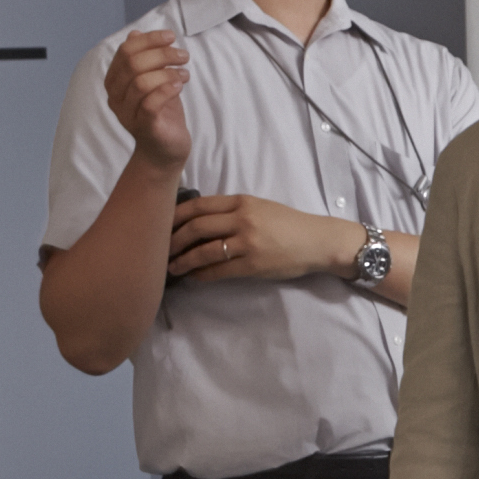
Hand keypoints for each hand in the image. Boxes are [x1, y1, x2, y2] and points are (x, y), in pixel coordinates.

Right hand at [104, 28, 193, 170]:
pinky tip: (180, 85)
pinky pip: (150, 103)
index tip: (171, 36)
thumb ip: (144, 60)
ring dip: (168, 72)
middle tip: (183, 55)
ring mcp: (127, 113)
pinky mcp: (144, 126)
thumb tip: (135, 34)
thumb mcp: (154, 80)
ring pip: (141, 83)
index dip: (149, 40)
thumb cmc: (161, 112)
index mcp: (115, 81)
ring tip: (185, 73)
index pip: (125, 51)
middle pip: (133, 64)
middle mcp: (116, 97)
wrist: (165, 150)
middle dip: (162, 54)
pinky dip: (167, 90)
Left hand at [168, 194, 361, 283]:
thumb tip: (198, 221)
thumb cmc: (289, 224)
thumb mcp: (259, 207)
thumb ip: (232, 211)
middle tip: (159, 249)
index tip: (159, 224)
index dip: (174, 215)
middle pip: (196, 227)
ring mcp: (248, 242)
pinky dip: (202, 274)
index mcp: (241, 201)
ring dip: (183, 261)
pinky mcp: (254, 264)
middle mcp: (242, 218)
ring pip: (204, 250)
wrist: (318, 241)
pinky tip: (193, 277)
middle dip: (173, 240)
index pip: (198, 205)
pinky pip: (220, 270)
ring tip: (171, 268)